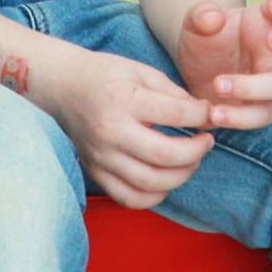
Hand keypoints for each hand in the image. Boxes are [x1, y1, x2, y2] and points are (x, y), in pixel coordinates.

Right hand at [32, 48, 213, 209]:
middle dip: (197, 152)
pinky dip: (154, 196)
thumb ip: (175, 94)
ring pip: (152, 183)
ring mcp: (102, 156)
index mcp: (125, 99)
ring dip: (181, 176)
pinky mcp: (95, 172)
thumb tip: (208, 116)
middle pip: (167, 156)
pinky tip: (165, 180)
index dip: (202, 116)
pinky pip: (130, 199)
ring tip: (190, 161)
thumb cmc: (106, 75)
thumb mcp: (142, 71)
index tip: (207, 114)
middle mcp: (111, 132)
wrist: (64, 87)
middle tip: (206, 142)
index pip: (177, 114)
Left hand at [175, 0, 271, 129]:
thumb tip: (213, 18)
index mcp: (268, 20)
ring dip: (251, 86)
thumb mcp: (196, 23)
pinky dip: (239, 117)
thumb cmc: (206, 40)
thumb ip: (202, 16)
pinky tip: (214, 112)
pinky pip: (262, 115)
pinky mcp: (263, 107)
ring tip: (219, 85)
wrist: (195, 73)